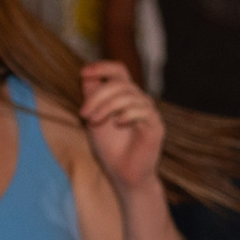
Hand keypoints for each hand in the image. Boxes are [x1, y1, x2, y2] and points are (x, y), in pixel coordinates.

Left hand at [79, 60, 165, 195]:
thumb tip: (87, 75)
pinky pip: (142, 111)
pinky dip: (126, 115)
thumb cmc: (109, 146)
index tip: (84, 73)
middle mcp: (139, 100)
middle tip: (84, 114)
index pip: (119, 70)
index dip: (102, 67)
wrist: (122, 172)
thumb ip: (92, 96)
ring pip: (129, 95)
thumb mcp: (94, 116)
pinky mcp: (156, 126)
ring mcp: (149, 112)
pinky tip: (117, 124)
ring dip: (106, 107)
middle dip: (97, 96)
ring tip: (93, 122)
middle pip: (119, 83)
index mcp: (124, 96)